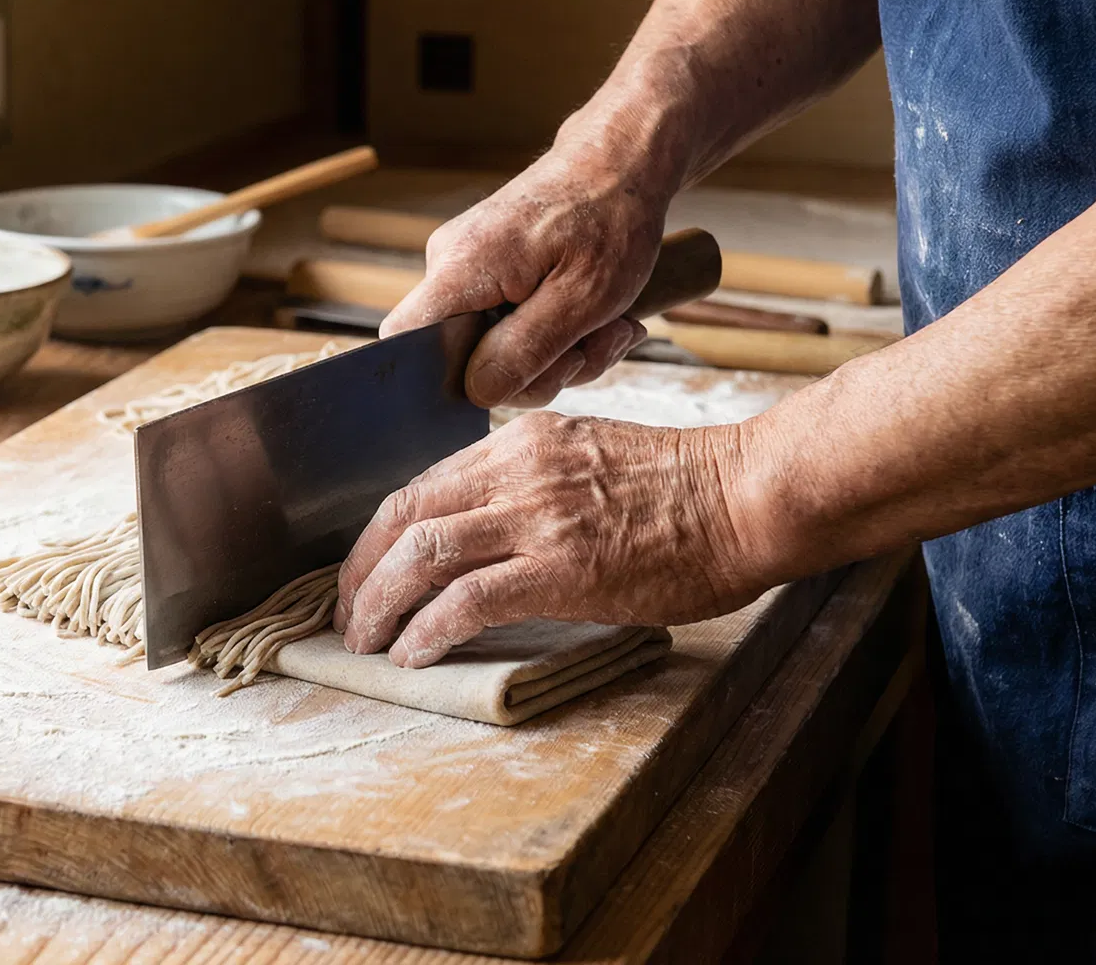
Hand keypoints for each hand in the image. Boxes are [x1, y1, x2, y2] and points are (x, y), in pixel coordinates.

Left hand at [332, 412, 767, 667]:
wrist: (748, 496)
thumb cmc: (690, 489)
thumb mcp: (594, 456)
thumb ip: (538, 481)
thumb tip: (497, 526)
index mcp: (523, 442)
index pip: (424, 484)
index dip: (381, 534)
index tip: (366, 570)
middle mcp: (517, 471)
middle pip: (405, 516)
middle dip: (362, 570)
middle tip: (347, 613)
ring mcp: (536, 519)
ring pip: (421, 555)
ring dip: (380, 604)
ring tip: (365, 639)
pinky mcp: (559, 570)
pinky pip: (466, 601)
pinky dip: (427, 629)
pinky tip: (413, 653)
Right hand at [382, 141, 677, 407]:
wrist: (620, 163)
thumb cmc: (609, 218)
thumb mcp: (582, 299)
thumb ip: (524, 350)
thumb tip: (476, 392)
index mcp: (460, 268)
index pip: (404, 340)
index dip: (440, 379)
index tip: (512, 379)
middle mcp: (450, 266)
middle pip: (464, 360)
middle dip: (540, 370)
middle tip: (599, 345)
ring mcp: (468, 272)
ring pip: (497, 351)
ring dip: (561, 353)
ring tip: (610, 325)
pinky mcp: (490, 277)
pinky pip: (511, 330)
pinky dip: (559, 335)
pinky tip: (597, 319)